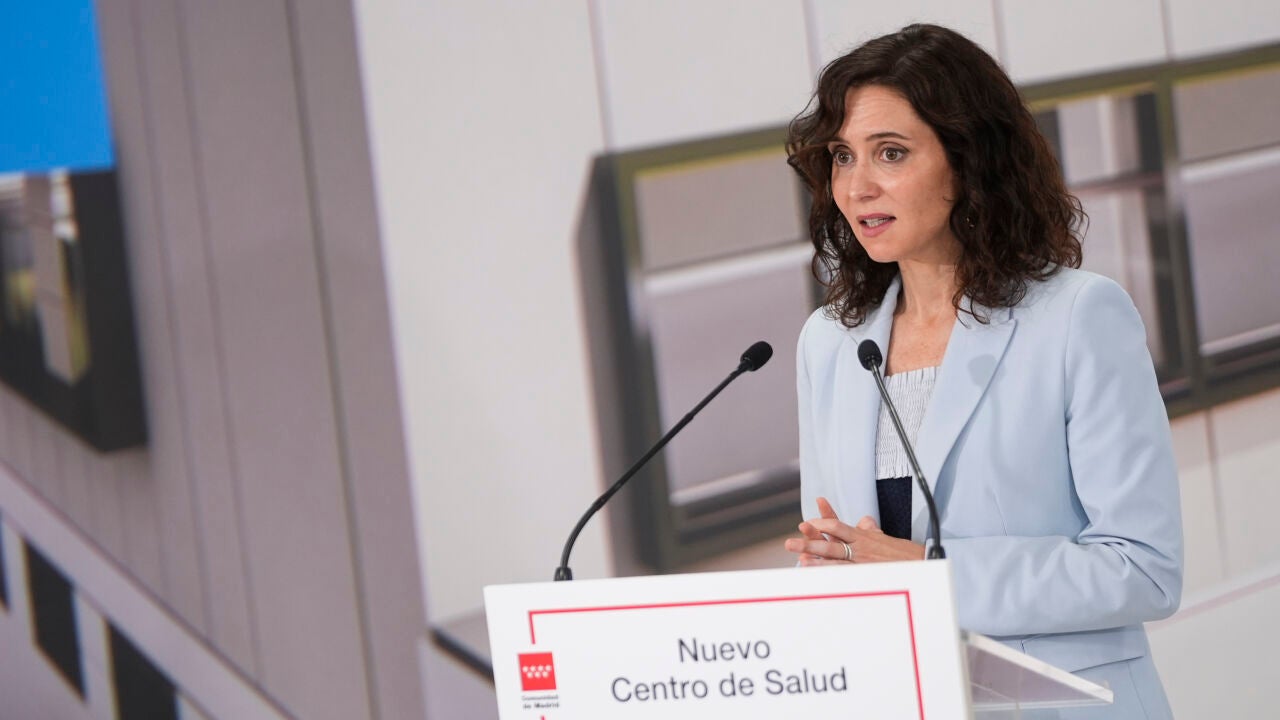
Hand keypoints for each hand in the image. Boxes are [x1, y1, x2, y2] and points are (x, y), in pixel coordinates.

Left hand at [784, 497, 924, 564]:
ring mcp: (864, 562)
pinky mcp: (869, 573)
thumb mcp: (885, 538)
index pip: (837, 525)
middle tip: (789, 543)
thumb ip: (871, 529)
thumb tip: (864, 520)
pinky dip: (832, 575)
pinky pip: (847, 574)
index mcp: (862, 536)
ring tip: (799, 560)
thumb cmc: (905, 552)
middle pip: (830, 543)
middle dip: (809, 542)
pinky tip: (819, 576)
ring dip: (816, 560)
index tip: (806, 523)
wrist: (924, 562)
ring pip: (836, 560)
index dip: (821, 522)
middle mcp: (860, 547)